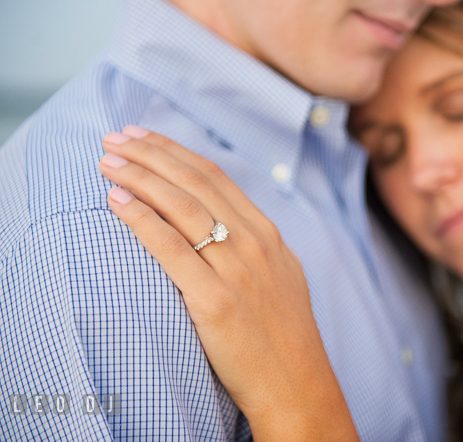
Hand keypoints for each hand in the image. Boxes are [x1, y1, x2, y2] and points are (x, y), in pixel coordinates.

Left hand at [99, 126, 358, 441]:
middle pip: (196, 184)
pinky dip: (141, 220)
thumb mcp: (280, 275)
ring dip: (140, 177)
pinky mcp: (215, 302)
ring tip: (107, 160)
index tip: (144, 137)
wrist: (296, 383)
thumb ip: (253, 244)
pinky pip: (171, 250)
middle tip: (115, 137)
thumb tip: (220, 219)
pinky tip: (116, 201)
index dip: (175, 152)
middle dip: (151, 154)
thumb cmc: (283, 334)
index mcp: (267, 235)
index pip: (216, 177)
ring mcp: (236, 271)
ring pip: (182, 208)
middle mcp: (253, 244)